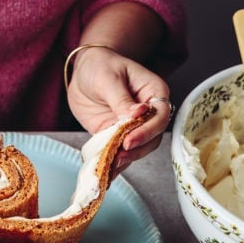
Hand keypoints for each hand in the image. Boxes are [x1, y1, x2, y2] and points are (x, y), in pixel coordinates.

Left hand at [66, 46, 172, 173]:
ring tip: (111, 167)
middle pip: (152, 138)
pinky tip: (105, 176)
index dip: (147, 131)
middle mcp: (148, 113)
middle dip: (137, 149)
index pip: (160, 116)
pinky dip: (112, 166)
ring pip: (138, 149)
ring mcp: (133, 127)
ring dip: (126, 160)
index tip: (129, 140)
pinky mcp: (116, 138)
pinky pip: (119, 154)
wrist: (83, 72)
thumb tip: (137, 115)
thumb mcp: (108, 78)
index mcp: (153, 92)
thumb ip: (121, 99)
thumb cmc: (100, 66)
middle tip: (119, 155)